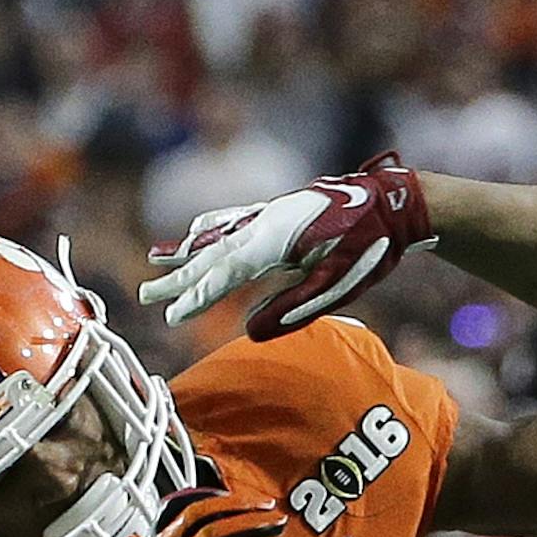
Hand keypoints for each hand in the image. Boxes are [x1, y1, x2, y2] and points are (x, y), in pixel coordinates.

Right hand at [140, 152, 433, 339]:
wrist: (392, 202)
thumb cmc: (368, 247)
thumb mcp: (335, 285)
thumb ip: (292, 309)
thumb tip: (249, 333)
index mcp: (274, 241)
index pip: (225, 274)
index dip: (197, 296)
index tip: (171, 315)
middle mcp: (263, 223)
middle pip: (212, 254)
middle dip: (178, 277)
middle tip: (145, 294)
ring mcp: (269, 213)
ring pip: (217, 234)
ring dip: (186, 250)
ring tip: (156, 260)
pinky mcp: (277, 210)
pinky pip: (232, 219)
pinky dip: (209, 227)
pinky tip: (195, 231)